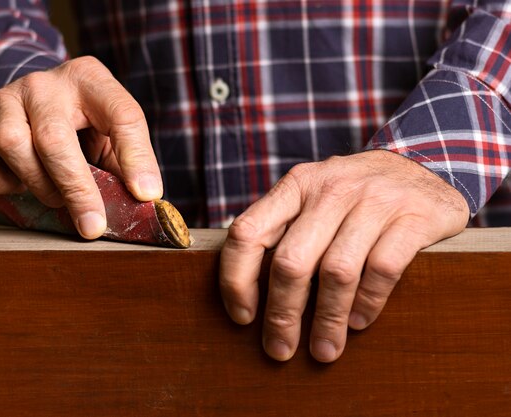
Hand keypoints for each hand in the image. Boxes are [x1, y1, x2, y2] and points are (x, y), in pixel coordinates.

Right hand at [0, 56, 161, 238]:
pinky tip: (19, 184)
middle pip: (54, 137)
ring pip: (11, 145)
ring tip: (55, 196)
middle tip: (92, 224)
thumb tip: (145, 200)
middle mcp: (44, 83)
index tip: (145, 194)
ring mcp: (5, 96)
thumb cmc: (83, 122)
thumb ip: (128, 161)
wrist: (38, 96)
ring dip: (37, 184)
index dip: (136, 157)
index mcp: (91, 80)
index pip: (121, 114)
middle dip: (75, 189)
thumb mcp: (112, 132)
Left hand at [219, 150, 468, 361]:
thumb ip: (284, 229)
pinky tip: (358, 322)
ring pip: (336, 271)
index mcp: (296, 185)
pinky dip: (367, 303)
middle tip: (280, 349)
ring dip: (326, 320)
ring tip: (324, 349)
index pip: (247, 232)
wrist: (422, 166)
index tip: (242, 316)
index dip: (236, 280)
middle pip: (291, 262)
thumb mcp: (314, 197)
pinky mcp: (413, 217)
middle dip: (282, 314)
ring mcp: (374, 200)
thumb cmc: (354, 196)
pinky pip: (382, 270)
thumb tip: (247, 293)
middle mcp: (330, 188)